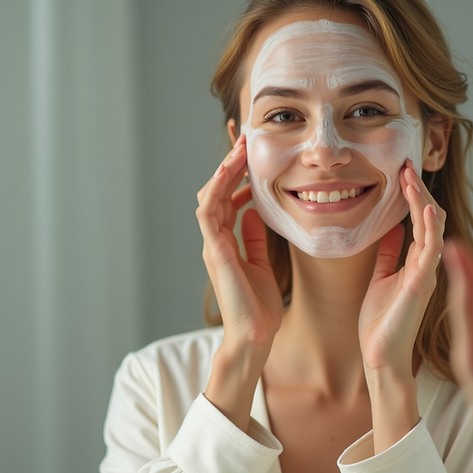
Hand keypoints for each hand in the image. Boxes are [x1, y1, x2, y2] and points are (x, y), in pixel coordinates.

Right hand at [197, 134, 283, 429]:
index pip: (228, 196)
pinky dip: (218, 190)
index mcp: (227, 240)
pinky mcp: (216, 252)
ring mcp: (213, 245)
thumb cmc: (260, 306)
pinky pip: (210, 213)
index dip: (237, 171)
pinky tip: (232, 173)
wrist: (255, 337)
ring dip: (224, 170)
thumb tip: (254, 212)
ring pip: (210, 196)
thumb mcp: (263, 264)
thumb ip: (255, 239)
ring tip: (239, 148)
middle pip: (217, 190)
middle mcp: (216, 239)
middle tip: (243, 135)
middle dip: (228, 162)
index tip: (250, 148)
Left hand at [359, 160, 445, 376]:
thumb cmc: (381, 322)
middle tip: (406, 164)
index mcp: (416, 261)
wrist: (380, 356)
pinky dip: (431, 227)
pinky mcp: (422, 284)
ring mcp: (427, 273)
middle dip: (418, 189)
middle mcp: (426, 264)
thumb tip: (392, 228)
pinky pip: (431, 251)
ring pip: (432, 228)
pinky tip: (426, 208)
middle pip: (429, 217)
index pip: (420, 219)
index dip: (413, 194)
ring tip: (411, 177)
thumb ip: (388, 254)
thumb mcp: (380, 278)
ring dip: (422, 200)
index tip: (402, 170)